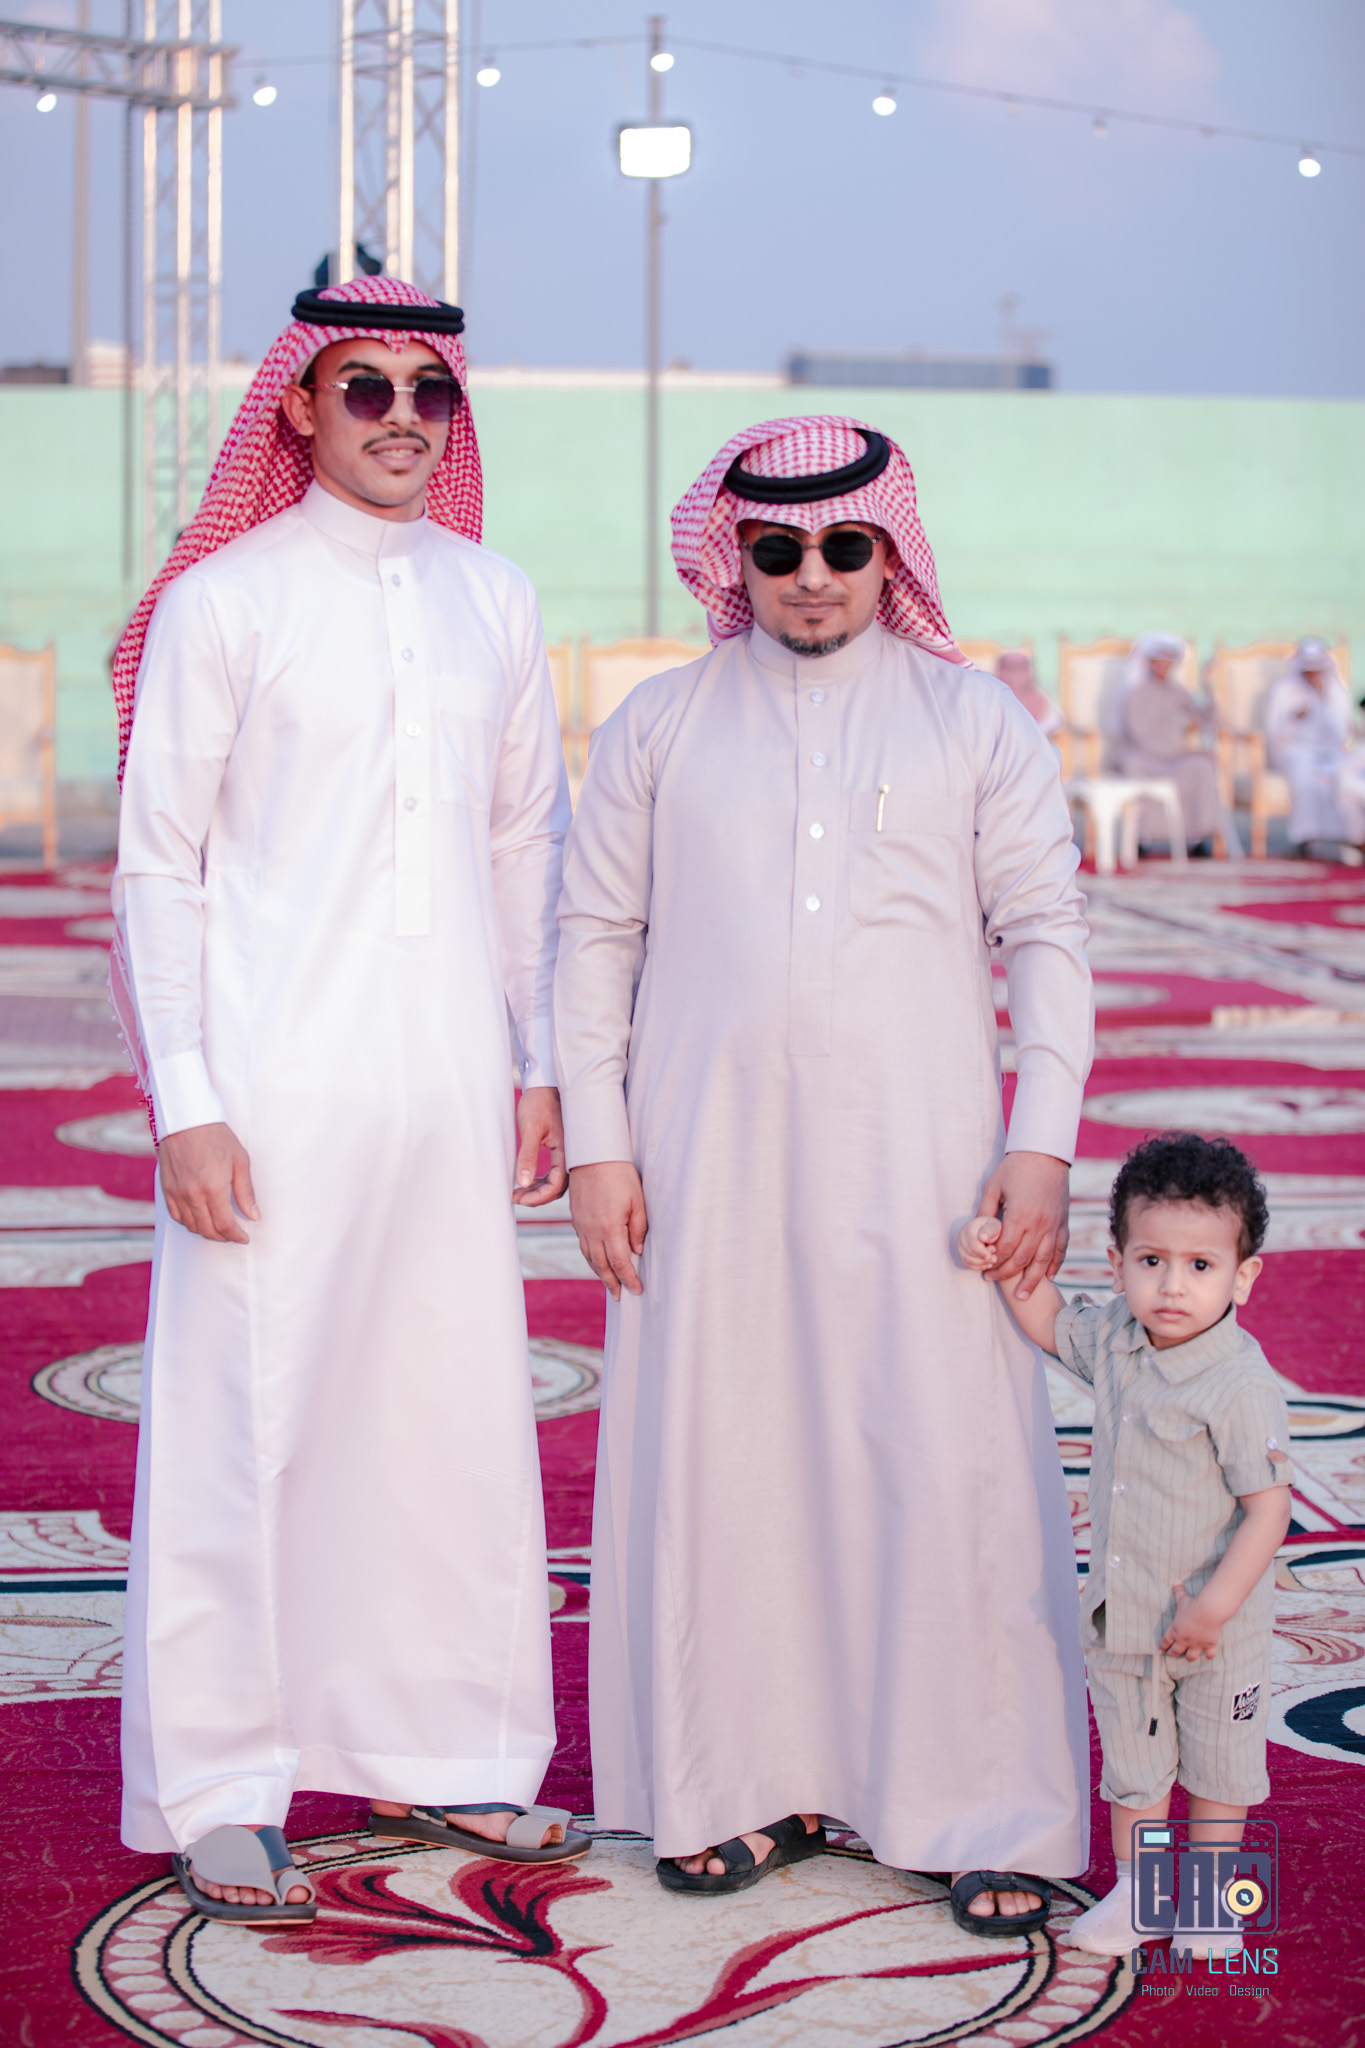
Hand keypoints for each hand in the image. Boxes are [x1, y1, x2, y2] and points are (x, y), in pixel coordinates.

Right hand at [158, 1122, 258, 1243]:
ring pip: (191, 1226)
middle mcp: (192, 1194)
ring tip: (218, 1227)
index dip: (236, 1236)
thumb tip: (253, 1215)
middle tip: (233, 1235)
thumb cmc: (216, 1136)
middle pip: (207, 1230)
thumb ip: (245, 1191)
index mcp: (213, 1188)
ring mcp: (177, 1193)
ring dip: (206, 1231)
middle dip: (223, 1237)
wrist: (186, 1120)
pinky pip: (176, 1216)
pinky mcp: (166, 1189)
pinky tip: (199, 1218)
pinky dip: (189, 1222)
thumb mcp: (239, 1160)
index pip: (225, 1225)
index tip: (244, 1237)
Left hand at [513, 1086, 566, 1206]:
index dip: (537, 1197)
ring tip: (519, 1190)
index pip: (556, 1186)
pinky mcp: (562, 1149)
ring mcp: (568, 1153)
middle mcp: (571, 1155)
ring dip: (539, 1190)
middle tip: (515, 1196)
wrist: (545, 1084)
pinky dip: (542, 1180)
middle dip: (536, 1197)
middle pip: (557, 1188)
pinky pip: (556, 1172)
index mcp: (567, 1151)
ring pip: (556, 1182)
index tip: (518, 1197)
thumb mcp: (531, 1129)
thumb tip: (523, 1182)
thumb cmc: (540, 1102)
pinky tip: (528, 1179)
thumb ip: (528, 1156)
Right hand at [569, 1160, 646, 1298]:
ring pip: (589, 1257)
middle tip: (619, 1296)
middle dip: (611, 1283)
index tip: (636, 1290)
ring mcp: (581, 1225)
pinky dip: (590, 1258)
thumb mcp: (637, 1201)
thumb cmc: (620, 1174)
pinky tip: (597, 1260)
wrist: (592, 1154)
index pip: (619, 1263)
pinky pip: (583, 1245)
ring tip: (608, 1284)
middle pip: (601, 1265)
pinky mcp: (576, 1218)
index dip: (628, 1279)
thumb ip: (638, 1228)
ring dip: (599, 1273)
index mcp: (609, 1228)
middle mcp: (592, 1231)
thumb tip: (637, 1251)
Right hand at [957, 1214, 1001, 1270]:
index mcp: (969, 1228)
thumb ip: (990, 1230)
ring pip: (967, 1260)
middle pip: (969, 1252)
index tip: (990, 1256)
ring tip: (992, 1260)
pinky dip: (978, 1267)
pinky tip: (987, 1265)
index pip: (972, 1242)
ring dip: (981, 1263)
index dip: (981, 1251)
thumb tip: (982, 1238)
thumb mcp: (994, 1226)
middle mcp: (962, 1238)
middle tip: (994, 1258)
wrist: (987, 1231)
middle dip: (983, 1258)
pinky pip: (967, 1264)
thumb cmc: (992, 1228)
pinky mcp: (962, 1255)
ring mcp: (960, 1247)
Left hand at [975, 1151, 1069, 1298]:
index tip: (984, 1270)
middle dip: (1007, 1274)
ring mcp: (1054, 1225)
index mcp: (1020, 1216)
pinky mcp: (1064, 1222)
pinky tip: (1049, 1277)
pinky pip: (1061, 1249)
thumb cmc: (1016, 1167)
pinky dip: (1055, 1265)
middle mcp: (1040, 1224)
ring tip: (1023, 1295)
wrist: (1045, 1153)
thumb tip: (978, 1234)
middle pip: (1023, 1259)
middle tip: (993, 1281)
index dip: (994, 1263)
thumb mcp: (993, 1187)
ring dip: (1033, 1280)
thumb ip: (985, 1212)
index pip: (1006, 1249)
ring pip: (1044, 1260)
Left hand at [1159, 1582, 1220, 1660]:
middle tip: (1171, 1655)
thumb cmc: (1193, 1604)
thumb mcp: (1183, 1597)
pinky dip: (1209, 1656)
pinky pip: (1209, 1655)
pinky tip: (1208, 1655)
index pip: (1166, 1641)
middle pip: (1176, 1651)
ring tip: (1188, 1657)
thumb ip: (1178, 1591)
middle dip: (1172, 1653)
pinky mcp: (1209, 1645)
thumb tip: (1175, 1581)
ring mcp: (1197, 1644)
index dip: (1163, 1646)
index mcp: (1175, 1630)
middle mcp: (1184, 1640)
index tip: (1161, 1649)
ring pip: (1191, 1656)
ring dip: (1189, 1657)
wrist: (1209, 1611)